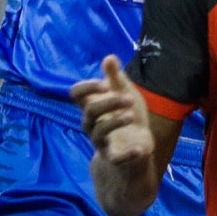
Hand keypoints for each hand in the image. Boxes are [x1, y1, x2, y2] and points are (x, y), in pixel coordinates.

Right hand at [72, 55, 153, 169]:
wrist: (136, 145)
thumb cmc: (126, 114)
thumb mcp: (124, 93)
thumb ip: (115, 78)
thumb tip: (109, 57)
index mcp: (92, 105)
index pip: (77, 95)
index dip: (87, 87)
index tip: (106, 84)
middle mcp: (92, 124)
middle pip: (89, 112)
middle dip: (109, 103)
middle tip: (130, 99)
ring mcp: (101, 142)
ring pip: (99, 132)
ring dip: (116, 122)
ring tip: (132, 115)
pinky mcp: (114, 158)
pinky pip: (115, 158)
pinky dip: (127, 155)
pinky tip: (140, 149)